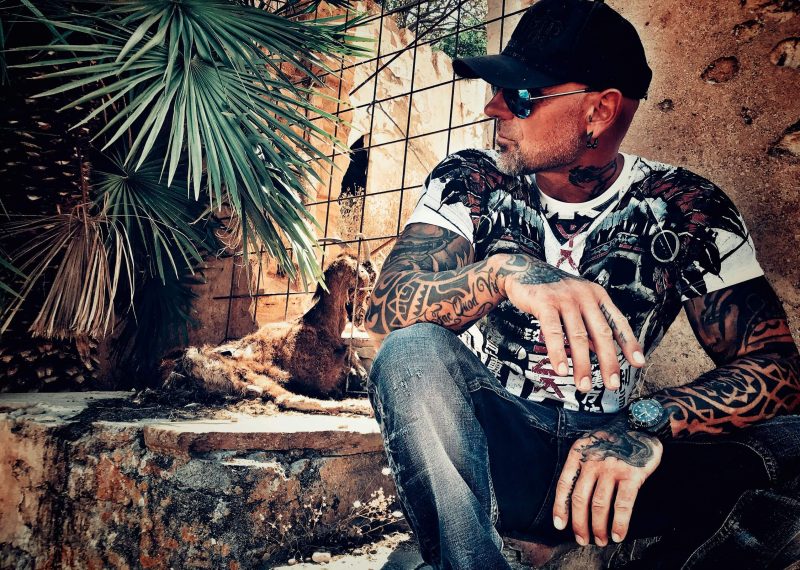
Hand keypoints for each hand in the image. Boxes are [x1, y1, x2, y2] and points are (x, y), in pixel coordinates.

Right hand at [501, 254, 644, 390]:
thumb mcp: (576, 303)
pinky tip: (561, 369)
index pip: (617, 322)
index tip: (638, 363)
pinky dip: (558, 353)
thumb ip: (588, 325)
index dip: (629, 343)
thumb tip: (600, 353)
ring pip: (578, 336)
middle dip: (608, 361)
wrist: (523, 270)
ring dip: (582, 364)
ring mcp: (565, 298)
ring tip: (583, 385)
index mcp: (597, 295)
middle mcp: (584, 295)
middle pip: (601, 333)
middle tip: (612, 385)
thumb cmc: (552, 291)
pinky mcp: (545, 302)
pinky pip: (553, 332)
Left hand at [552, 417, 661, 546]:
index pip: (564, 484)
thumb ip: (582, 465)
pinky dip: (619, 523)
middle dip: (579, 524)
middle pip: (579, 499)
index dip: (560, 507)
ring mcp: (611, 468)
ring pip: (599, 505)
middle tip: (582, 539)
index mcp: (579, 453)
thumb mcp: (590, 445)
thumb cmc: (614, 440)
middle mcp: (592, 461)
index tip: (560, 525)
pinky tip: (618, 535)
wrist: (641, 424)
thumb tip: (575, 498)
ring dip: (598, 528)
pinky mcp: (632, 475)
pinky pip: (622, 505)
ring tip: (601, 540)